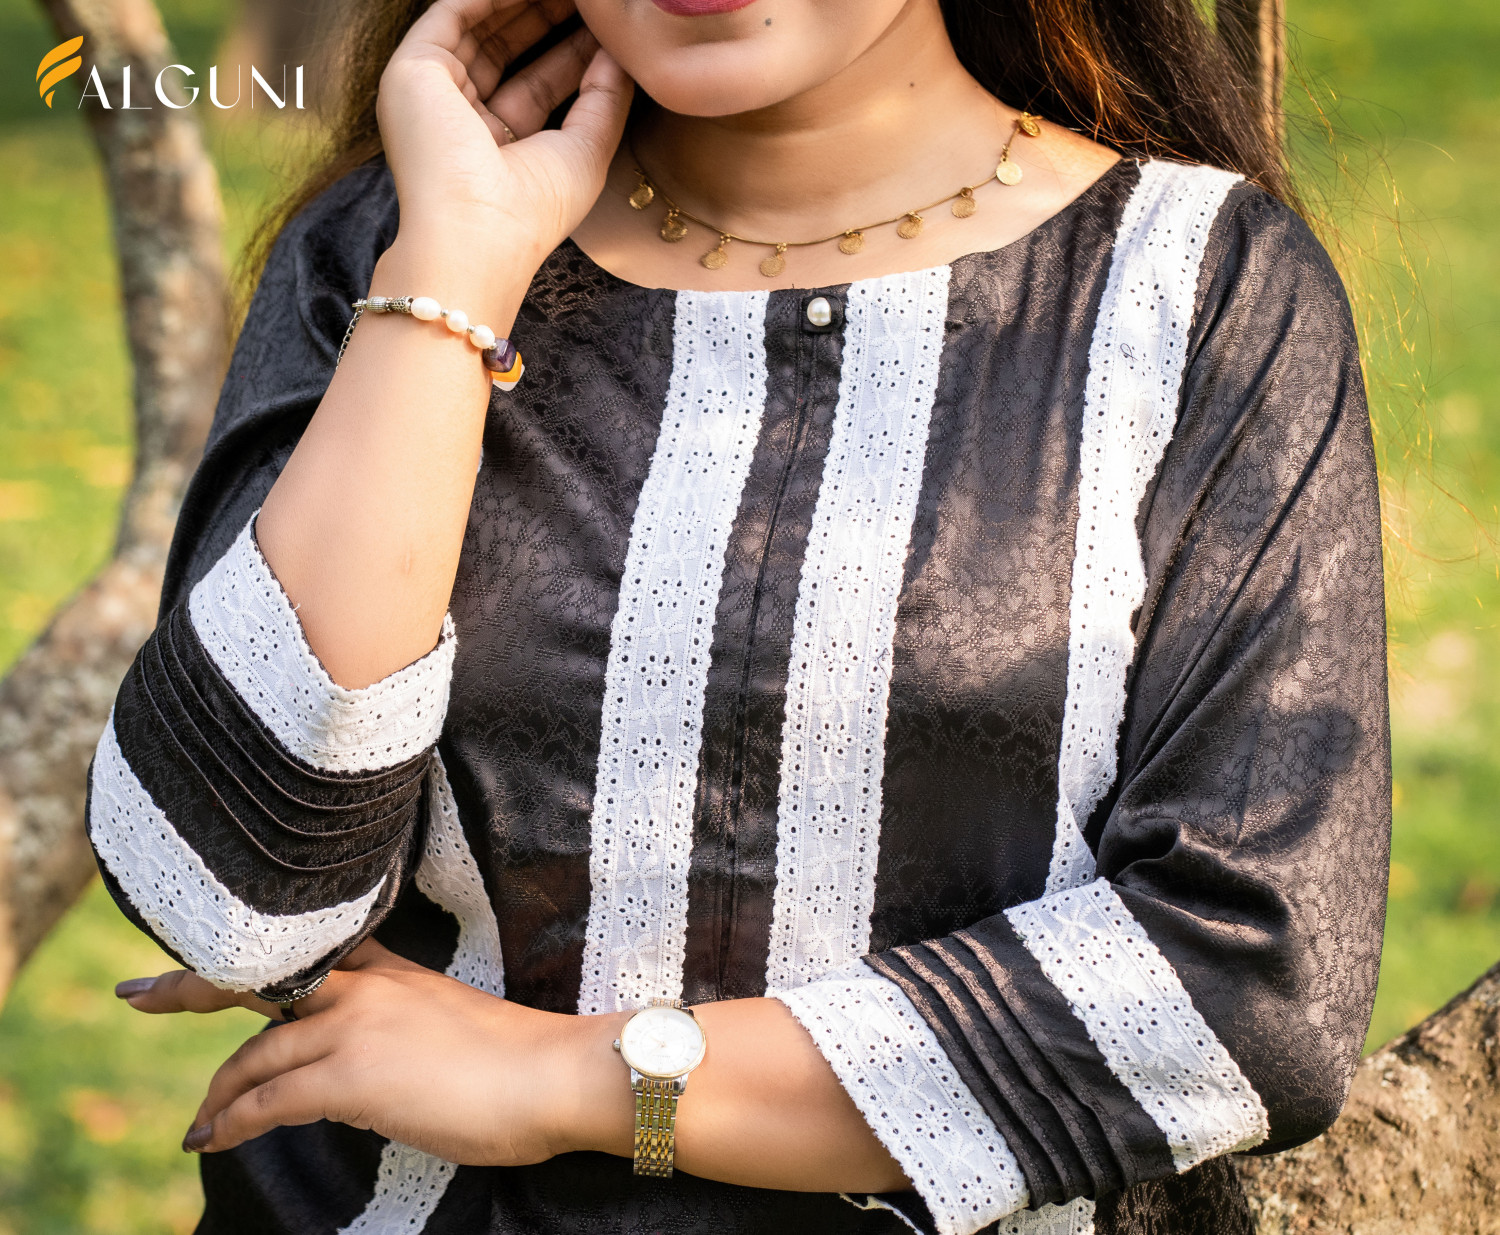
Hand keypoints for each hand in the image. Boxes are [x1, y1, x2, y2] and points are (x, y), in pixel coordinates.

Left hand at [115, 940, 631, 1162]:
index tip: (203, 945)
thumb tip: (371, 1071)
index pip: (304, 950)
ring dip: (217, 1094)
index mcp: (390, 969)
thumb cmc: (519, 1062)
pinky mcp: (351, 1076)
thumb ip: (401, 1032)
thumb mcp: (450, 1026)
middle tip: (139, 998)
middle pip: (256, 982)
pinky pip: (268, 1100)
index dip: (246, 952)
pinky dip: (232, 1123)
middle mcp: (364, 985)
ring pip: (254, 1055)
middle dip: (187, 990)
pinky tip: (215, 1139)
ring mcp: (355, 1026)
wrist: (554, 1075)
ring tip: (201, 1125)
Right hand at [376, 0, 633, 267]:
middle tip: (588, 0)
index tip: (605, 27)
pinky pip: (453, 13)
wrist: (476, 234)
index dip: (573, 50)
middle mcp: (460, 119)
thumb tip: (619, 52)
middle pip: (508, 50)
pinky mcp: (413, 71)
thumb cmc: (532, 213)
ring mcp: (433, 94)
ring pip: (481, 27)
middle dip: (548, 16)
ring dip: (523, 3)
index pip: (539, 84)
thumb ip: (606, 97)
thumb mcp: (586, 150)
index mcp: (498, 148)